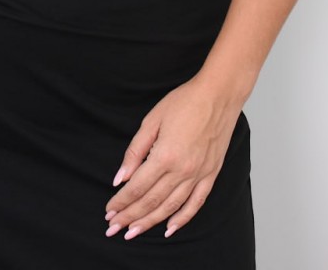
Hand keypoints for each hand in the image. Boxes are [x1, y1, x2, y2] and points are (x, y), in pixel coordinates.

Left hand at [104, 74, 242, 240]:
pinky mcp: (211, 175)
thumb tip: (120, 177)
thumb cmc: (184, 102)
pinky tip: (169, 228)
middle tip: (114, 228)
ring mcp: (198, 175)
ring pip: (170, 208)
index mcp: (164, 156)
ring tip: (133, 232)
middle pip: (151, 201)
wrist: (218, 95)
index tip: (109, 211)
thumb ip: (135, 151)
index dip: (121, 202)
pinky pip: (195, 204)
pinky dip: (182, 219)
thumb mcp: (152, 120)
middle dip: (129, 217)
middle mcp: (182, 171)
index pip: (137, 187)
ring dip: (150, 222)